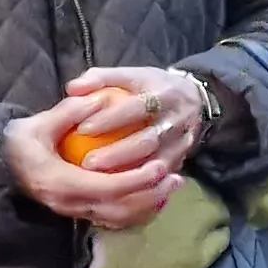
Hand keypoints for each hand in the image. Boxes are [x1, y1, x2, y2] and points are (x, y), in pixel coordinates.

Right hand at [6, 87, 182, 231]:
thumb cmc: (18, 142)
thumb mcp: (37, 124)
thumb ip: (68, 112)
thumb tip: (99, 98)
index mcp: (60, 183)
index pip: (107, 188)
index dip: (137, 180)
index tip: (159, 166)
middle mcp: (69, 204)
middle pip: (119, 209)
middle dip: (151, 196)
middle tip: (176, 177)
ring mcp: (73, 212)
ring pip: (119, 219)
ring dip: (148, 205)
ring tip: (171, 186)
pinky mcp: (78, 213)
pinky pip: (113, 219)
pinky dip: (137, 211)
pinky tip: (154, 196)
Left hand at [64, 65, 208, 173]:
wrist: (195, 99)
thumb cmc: (151, 87)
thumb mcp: (131, 75)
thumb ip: (101, 78)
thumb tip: (72, 88)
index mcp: (164, 93)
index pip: (136, 107)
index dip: (110, 119)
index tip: (83, 128)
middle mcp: (177, 119)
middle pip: (148, 140)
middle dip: (117, 154)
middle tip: (87, 163)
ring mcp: (183, 142)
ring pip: (156, 163)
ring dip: (128, 174)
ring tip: (98, 181)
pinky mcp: (183, 159)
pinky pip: (161, 177)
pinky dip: (140, 186)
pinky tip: (116, 192)